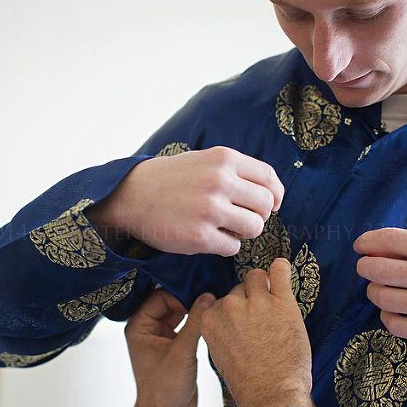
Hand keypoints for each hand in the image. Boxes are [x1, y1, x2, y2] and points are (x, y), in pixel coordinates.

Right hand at [86, 146, 284, 255]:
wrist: (131, 195)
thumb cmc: (170, 179)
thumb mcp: (204, 161)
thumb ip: (235, 171)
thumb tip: (272, 193)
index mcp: (224, 159)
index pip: (269, 178)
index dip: (275, 195)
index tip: (271, 205)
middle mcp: (220, 181)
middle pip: (266, 205)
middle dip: (259, 215)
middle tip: (241, 219)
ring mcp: (210, 209)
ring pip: (254, 228)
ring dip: (243, 232)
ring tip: (226, 229)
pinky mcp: (200, 236)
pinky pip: (233, 247)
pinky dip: (226, 246)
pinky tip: (209, 238)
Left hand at [124, 288, 213, 406]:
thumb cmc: (164, 389)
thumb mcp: (182, 352)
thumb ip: (195, 323)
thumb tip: (208, 297)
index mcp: (139, 327)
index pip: (159, 297)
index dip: (179, 294)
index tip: (200, 295)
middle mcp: (147, 329)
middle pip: (169, 302)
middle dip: (187, 299)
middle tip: (209, 297)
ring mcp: (160, 337)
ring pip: (178, 313)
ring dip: (193, 310)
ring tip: (212, 306)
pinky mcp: (173, 345)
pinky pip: (184, 325)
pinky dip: (195, 322)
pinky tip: (209, 320)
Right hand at [200, 258, 315, 406]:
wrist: (272, 395)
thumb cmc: (248, 382)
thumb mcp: (220, 355)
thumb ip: (222, 330)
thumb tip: (231, 318)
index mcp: (210, 320)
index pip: (220, 300)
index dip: (234, 310)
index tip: (243, 319)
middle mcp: (229, 307)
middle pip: (239, 289)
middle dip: (250, 300)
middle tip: (262, 321)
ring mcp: (256, 302)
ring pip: (257, 277)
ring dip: (265, 287)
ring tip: (274, 304)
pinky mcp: (281, 302)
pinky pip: (280, 272)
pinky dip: (281, 269)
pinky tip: (282, 270)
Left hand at [355, 228, 406, 364]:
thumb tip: (371, 248)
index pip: (390, 240)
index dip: (367, 242)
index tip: (360, 245)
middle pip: (379, 270)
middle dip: (365, 267)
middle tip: (367, 267)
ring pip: (382, 298)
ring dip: (374, 291)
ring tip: (381, 289)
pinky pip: (394, 325)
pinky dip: (387, 316)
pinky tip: (394, 311)